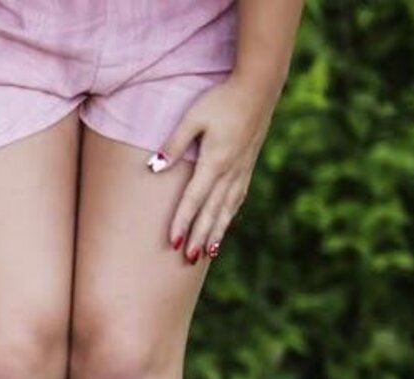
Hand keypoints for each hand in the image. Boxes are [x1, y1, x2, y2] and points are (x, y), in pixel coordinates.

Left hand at [154, 75, 277, 261]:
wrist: (260, 85)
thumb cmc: (222, 99)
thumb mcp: (193, 118)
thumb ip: (174, 144)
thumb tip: (154, 167)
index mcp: (215, 162)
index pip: (194, 199)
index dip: (183, 222)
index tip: (174, 243)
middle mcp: (230, 171)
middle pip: (212, 211)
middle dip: (199, 236)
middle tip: (189, 258)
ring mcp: (242, 169)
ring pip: (227, 208)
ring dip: (216, 231)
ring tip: (208, 252)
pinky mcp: (248, 164)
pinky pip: (238, 197)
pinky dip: (230, 214)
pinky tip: (226, 225)